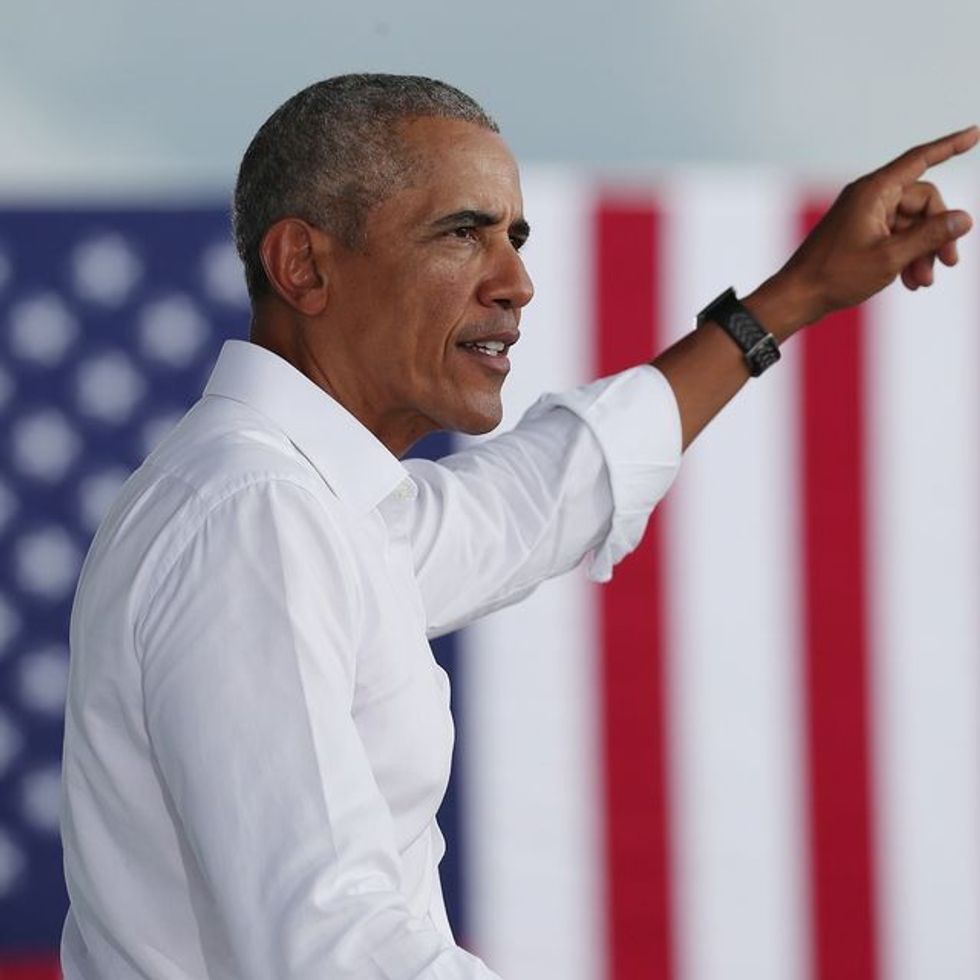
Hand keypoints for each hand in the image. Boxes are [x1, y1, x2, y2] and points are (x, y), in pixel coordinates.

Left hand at [769, 125, 977, 330]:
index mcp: (874, 191)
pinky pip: (894, 236)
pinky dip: (905, 256)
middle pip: (922, 202)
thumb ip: (930, 236)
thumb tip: (964, 218)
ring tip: (924, 282)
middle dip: (938, 233)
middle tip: (948, 264)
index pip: (921, 159)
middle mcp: (869, 197)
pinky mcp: (859, 233)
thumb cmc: (836, 276)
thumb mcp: (890, 257)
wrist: (797, 297)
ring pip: (910, 224)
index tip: (975, 133)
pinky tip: (910, 282)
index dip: (950, 146)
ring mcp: (863, 215)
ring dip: (922, 251)